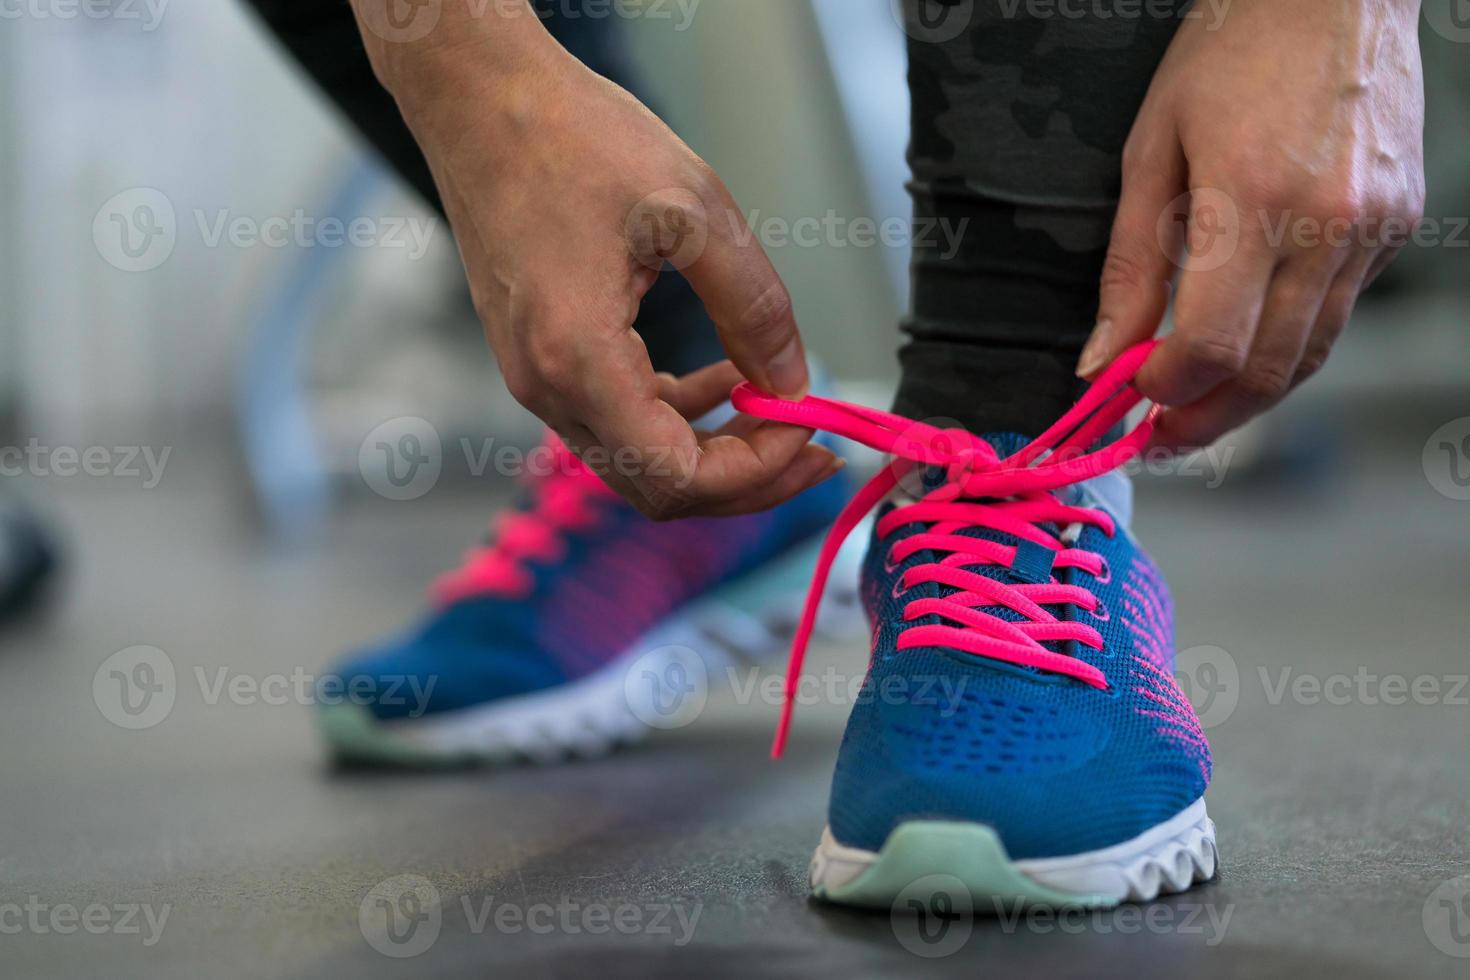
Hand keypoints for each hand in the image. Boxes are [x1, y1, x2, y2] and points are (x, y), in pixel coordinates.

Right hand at [351, 1, 838, 517]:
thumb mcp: (696, 211)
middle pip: (656, 488)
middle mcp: (545, 386)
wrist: (480, 98)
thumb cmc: (573, 136)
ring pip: (636, 461)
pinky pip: (615, 420)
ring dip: (712, 451)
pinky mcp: (538, 356)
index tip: (809, 430)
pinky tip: (722, 381)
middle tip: (811, 448)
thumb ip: (753, 308)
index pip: (676, 476)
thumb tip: (792, 383)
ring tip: (779, 415)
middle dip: (743, 480)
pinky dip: (674, 416)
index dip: (755, 472)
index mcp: (578, 359)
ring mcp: (533, 376)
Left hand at [1082, 0, 1424, 448]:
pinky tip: (1249, 346)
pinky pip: (1338, 313)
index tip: (1134, 399)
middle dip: (1209, 419)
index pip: (1215, 344)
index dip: (1169, 390)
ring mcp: (1374, 228)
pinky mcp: (1399, 227)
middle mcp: (1327, 222)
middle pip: (1269, 369)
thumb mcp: (1151, 150)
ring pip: (1311, 353)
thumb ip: (1131, 266)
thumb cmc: (1233, 51)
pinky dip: (1289, 344)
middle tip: (1164, 438)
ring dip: (1250, 397)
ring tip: (1198, 410)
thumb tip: (1103, 358)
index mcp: (1253, 197)